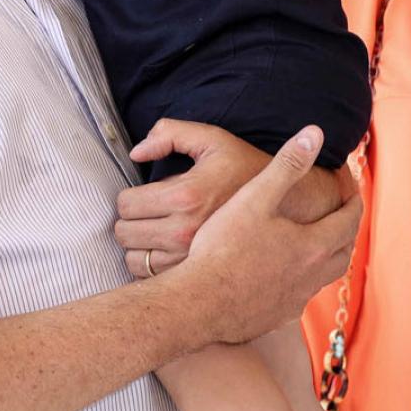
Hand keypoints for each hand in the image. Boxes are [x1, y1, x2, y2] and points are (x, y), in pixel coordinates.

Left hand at [117, 119, 350, 277]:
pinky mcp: (196, 276)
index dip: (128, 197)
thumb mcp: (213, 140)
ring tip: (153, 233)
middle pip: (124, 233)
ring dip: (137, 246)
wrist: (286, 209)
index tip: (140, 196)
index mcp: (185, 197)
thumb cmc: (245, 170)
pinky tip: (164, 252)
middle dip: (130, 221)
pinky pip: (151, 277)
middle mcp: (184, 232)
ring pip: (133, 260)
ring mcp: (189, 260)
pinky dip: (150, 266)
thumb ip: (170, 133)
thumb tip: (137, 153)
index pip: (126, 204)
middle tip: (145, 214)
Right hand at [178, 126, 361, 344]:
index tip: (351, 187)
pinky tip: (287, 276)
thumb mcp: (255, 197)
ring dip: (327, 256)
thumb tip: (315, 134)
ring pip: (324, 277)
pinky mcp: (275, 318)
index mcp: (313, 245)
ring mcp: (294, 301)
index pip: (349, 218)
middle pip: (343, 250)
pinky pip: (300, 297)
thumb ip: (287, 165)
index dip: (353, 199)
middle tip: (341, 212)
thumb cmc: (223, 248)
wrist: (198, 303)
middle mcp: (311, 277)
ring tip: (318, 242)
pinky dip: (303, 281)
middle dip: (346, 228)